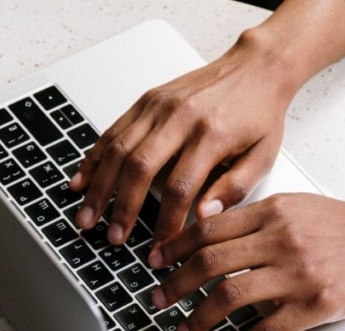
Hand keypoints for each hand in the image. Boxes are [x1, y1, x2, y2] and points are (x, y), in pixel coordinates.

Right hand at [69, 36, 293, 246]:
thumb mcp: (262, 157)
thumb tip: (204, 218)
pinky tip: (81, 181)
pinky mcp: (147, 100)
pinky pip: (113, 130)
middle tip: (112, 237)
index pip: (180, 188)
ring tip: (87, 217)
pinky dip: (93, 158)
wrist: (256, 68)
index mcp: (211, 135)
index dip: (165, 223)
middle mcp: (180, 118)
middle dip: (121, 208)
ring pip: (118, 149)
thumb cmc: (259, 114)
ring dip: (98, 187)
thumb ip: (234, 189)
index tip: (159, 248)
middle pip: (139, 168)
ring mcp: (159, 106)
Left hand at [148, 177, 344, 330]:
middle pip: (209, 263)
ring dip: (197, 319)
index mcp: (272, 211)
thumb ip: (255, 218)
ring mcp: (298, 273)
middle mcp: (280, 239)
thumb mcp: (296, 206)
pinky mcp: (316, 305)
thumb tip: (207, 231)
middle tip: (156, 300)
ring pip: (230, 297)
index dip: (173, 247)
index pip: (208, 229)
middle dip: (174, 285)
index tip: (154, 262)